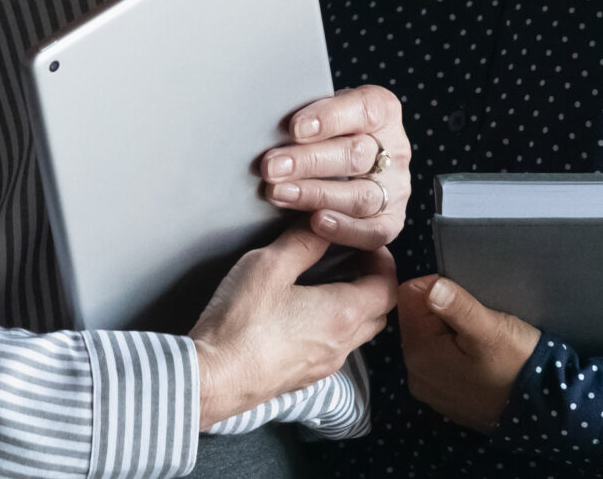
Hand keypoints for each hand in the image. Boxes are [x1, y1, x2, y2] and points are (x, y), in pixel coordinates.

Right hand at [191, 226, 397, 427]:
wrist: (214, 378)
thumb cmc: (241, 322)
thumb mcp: (270, 265)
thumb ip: (303, 242)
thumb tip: (323, 225)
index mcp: (343, 313)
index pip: (388, 286)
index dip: (383, 260)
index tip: (366, 243)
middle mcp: (342, 344)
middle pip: (379, 312)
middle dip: (373, 282)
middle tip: (353, 259)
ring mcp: (324, 365)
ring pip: (358, 333)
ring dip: (355, 306)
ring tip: (330, 283)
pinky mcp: (305, 378)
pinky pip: (335, 349)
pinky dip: (334, 328)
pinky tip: (306, 314)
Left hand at [260, 84, 411, 247]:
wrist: (339, 166)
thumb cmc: (323, 135)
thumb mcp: (320, 116)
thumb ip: (306, 120)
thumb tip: (268, 130)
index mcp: (383, 112)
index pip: (365, 109)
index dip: (330, 118)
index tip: (295, 128)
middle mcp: (395, 150)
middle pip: (356, 154)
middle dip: (309, 161)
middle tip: (271, 166)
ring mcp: (396, 188)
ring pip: (361, 195)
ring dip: (316, 194)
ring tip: (278, 193)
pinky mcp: (390, 222)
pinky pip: (373, 231)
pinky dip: (345, 228)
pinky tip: (316, 222)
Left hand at [396, 276, 538, 432]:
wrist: (542, 409)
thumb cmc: (516, 363)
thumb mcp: (491, 329)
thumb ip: (458, 307)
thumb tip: (430, 287)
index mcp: (418, 352)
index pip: (410, 295)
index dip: (437, 287)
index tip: (466, 298)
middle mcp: (413, 372)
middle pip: (416, 317)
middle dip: (441, 311)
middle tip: (476, 320)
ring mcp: (427, 388)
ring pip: (427, 337)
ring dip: (447, 330)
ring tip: (478, 339)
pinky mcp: (442, 397)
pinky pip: (437, 359)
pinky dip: (452, 350)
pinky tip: (476, 357)